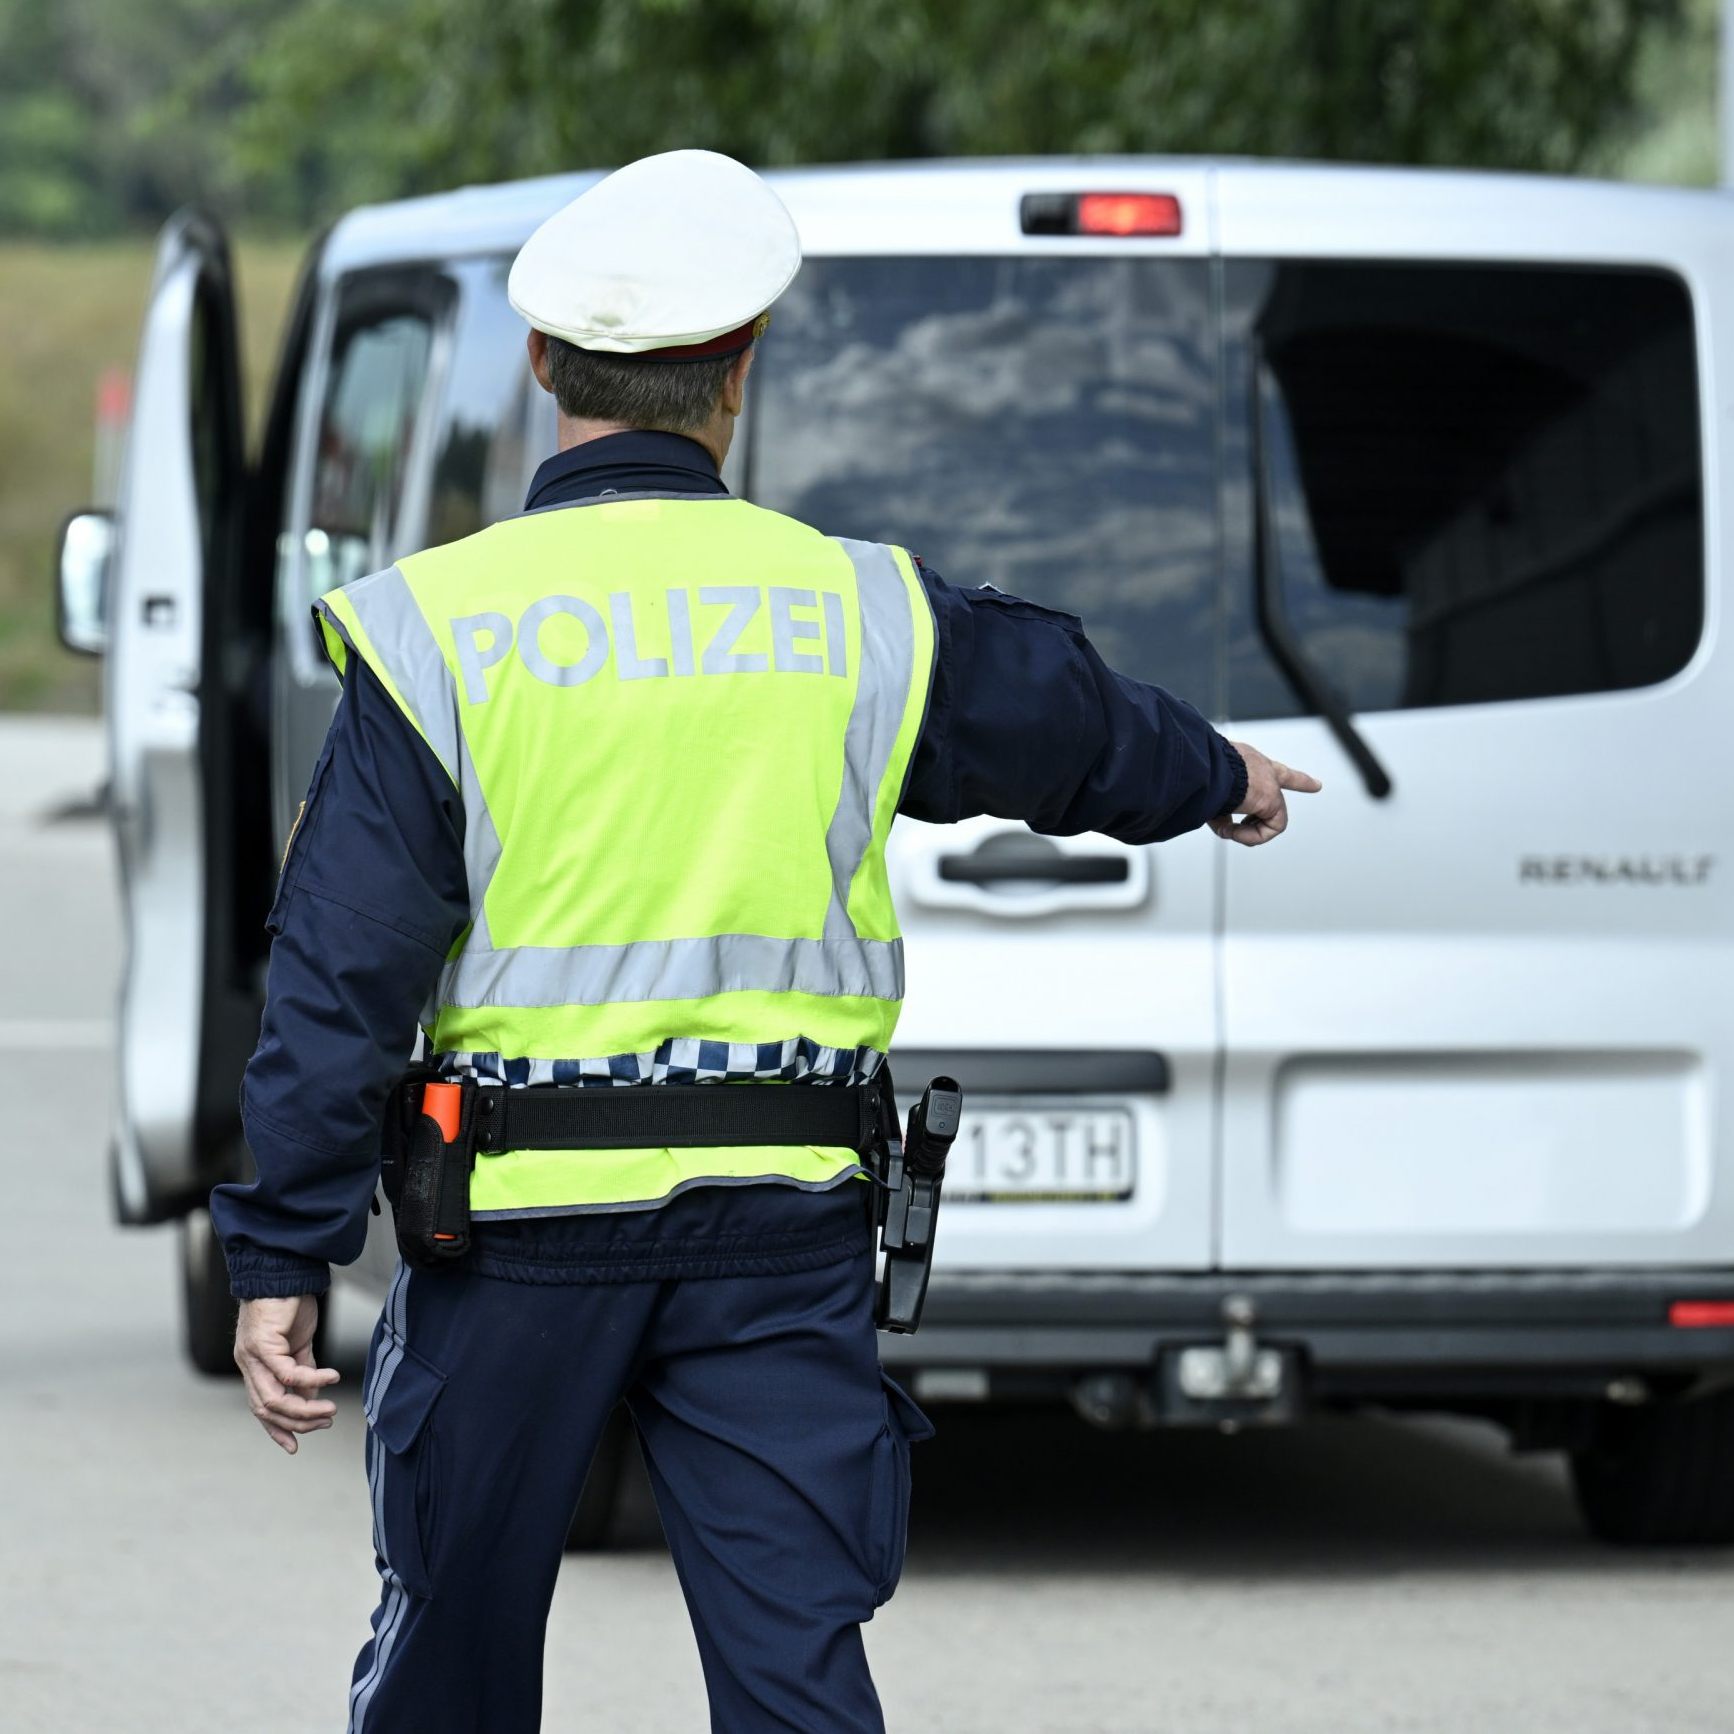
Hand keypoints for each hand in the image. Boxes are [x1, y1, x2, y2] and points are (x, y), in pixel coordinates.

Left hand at [234, 1294, 339, 1453]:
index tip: (294, 1446)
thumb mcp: (298, 1344)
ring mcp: (251, 1356)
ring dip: (304, 1410)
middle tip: (326, 1421)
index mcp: (254, 1367)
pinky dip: (311, 1381)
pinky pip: (287, 1373)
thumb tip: (311, 1400)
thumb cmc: (290, 1304)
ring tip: (330, 1410)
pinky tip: (331, 1379)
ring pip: (273, 1399)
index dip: (276, 1430)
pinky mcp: (262, 1343)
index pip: (260, 1408)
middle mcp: (248, 1365)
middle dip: (297, 1423)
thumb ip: (302, 1371)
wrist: (284, 1272)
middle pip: (266, 1409)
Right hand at [1208, 742, 1322, 846]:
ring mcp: (1267, 781)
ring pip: (1269, 814)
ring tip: (1228, 829)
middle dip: (1301, 781)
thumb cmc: (1200, 774)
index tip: (1284, 765)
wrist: (1206, 768)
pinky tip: (1232, 831)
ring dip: (1246, 830)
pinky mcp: (1271, 798)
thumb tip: (1224, 827)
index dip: (1261, 769)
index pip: (1249, 764)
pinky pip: (1270, 828)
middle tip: (1315, 784)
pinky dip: (1250, 836)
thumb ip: (1218, 807)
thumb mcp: (1207, 791)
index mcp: (1239, 760)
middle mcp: (1256, 767)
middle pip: (1284, 775)